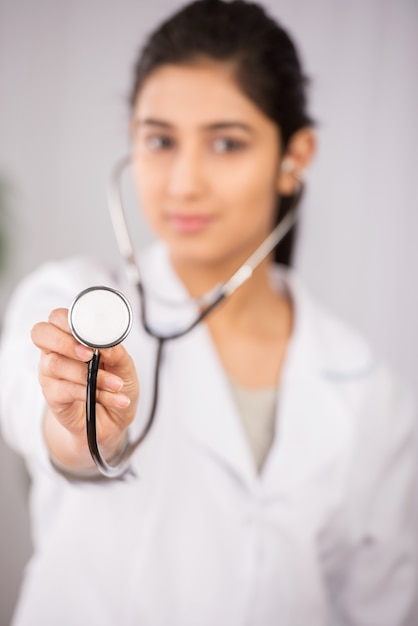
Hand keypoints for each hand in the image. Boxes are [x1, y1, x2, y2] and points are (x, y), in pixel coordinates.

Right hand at [31, 308, 138, 468]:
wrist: (113, 420)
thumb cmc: (115, 382)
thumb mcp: (124, 364)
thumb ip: (116, 351)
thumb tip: (108, 344)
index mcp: (70, 336)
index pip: (57, 317)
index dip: (69, 320)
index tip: (92, 332)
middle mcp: (54, 352)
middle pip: (41, 333)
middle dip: (65, 341)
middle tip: (90, 354)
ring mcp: (50, 374)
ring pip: (56, 364)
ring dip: (91, 375)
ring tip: (117, 384)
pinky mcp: (53, 397)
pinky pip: (67, 390)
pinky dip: (94, 393)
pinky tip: (114, 399)